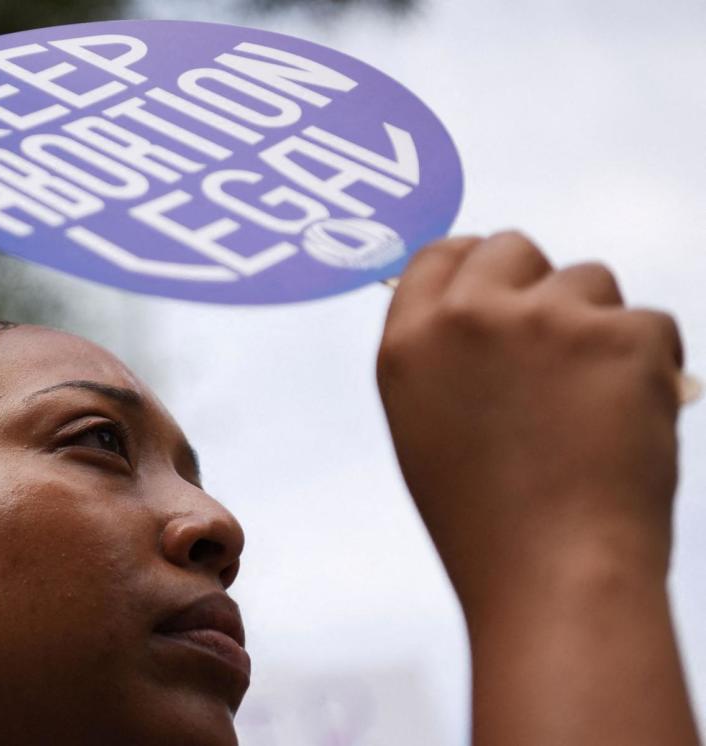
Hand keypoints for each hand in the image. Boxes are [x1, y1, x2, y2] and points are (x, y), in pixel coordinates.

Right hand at [376, 231, 683, 613]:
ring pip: (589, 280)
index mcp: (409, 342)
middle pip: (513, 248)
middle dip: (538, 285)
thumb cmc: (486, 522)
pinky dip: (650, 363)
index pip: (439, 256)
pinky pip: (650, 324)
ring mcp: (547, 319)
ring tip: (593, 402)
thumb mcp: (423, 427)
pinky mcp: (622, 334)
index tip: (500, 283)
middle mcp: (469, 316)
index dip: (473, 264)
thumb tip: (484, 316)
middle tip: (558, 345)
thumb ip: (440, 358)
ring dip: (597, 324)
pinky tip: (630, 419)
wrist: (554, 572)